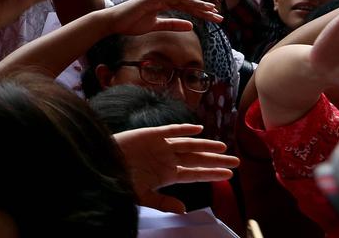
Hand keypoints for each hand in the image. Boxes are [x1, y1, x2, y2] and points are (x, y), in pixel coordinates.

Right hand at [101, 0, 222, 36]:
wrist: (113, 23)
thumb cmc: (131, 23)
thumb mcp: (155, 26)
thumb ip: (172, 24)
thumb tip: (190, 26)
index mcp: (164, 4)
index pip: (186, 8)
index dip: (201, 13)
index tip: (214, 19)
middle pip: (187, 3)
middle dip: (203, 10)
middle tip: (219, 18)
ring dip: (195, 3)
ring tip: (210, 9)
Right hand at [115, 124, 238, 213]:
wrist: (101, 162)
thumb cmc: (119, 181)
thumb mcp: (141, 196)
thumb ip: (162, 202)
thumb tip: (184, 210)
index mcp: (167, 175)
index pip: (195, 173)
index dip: (211, 173)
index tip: (229, 175)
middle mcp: (167, 159)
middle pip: (197, 159)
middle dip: (216, 160)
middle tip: (237, 161)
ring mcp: (160, 146)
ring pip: (188, 144)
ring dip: (205, 145)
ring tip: (223, 147)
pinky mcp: (151, 134)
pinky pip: (171, 130)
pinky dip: (184, 129)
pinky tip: (198, 129)